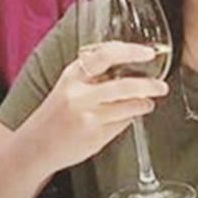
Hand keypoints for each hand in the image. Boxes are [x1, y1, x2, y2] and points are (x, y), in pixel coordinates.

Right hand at [20, 42, 168, 174]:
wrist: (36, 145)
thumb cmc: (55, 115)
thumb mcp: (68, 87)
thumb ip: (93, 77)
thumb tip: (128, 69)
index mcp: (72, 76)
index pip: (104, 55)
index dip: (130, 51)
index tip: (148, 53)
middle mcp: (79, 94)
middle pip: (123, 85)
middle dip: (148, 85)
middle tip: (161, 85)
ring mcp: (88, 116)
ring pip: (128, 106)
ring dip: (143, 104)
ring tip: (148, 103)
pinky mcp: (95, 135)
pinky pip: (122, 124)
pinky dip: (130, 118)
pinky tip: (130, 117)